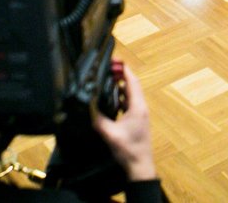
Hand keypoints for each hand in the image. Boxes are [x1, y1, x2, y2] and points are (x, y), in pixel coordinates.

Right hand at [92, 64, 154, 180]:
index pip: (132, 81)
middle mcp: (141, 107)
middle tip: (107, 68)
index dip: (123, 69)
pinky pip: (129, 103)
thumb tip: (87, 105)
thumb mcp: (109, 134)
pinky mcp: (137, 120)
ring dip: (120, 86)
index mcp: (137, 106)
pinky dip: (120, 97)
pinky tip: (111, 99)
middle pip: (132, 85)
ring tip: (107, 79)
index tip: (114, 60)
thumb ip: (97, 118)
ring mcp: (140, 114)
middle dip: (120, 75)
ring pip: (131, 94)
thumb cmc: (128, 150)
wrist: (140, 167)